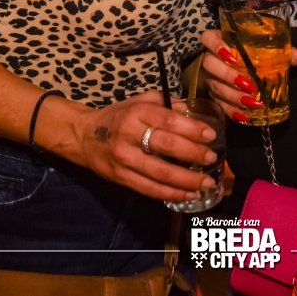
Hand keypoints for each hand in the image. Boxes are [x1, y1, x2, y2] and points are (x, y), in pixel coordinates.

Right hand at [69, 91, 218, 201]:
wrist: (84, 136)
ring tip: (206, 183)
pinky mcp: (121, 178)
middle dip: (193, 154)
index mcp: (138, 113)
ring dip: (187, 180)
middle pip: (167, 146)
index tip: (210, 135)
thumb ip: (167, 104)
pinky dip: (171, 194)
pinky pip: (150, 189)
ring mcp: (125, 159)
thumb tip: (195, 109)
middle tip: (212, 158)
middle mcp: (130, 135)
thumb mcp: (140, 101)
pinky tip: (188, 195)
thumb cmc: (119, 116)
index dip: (192, 129)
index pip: (169, 121)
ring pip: (160, 172)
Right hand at [199, 29, 296, 122]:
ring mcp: (210, 79)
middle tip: (248, 85)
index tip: (231, 55)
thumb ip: (282, 51)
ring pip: (215, 87)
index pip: (208, 38)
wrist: (242, 67)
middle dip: (228, 76)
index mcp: (220, 40)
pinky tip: (245, 116)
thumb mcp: (265, 49)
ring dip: (233, 96)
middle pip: (210, 65)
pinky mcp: (214, 96)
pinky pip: (219, 104)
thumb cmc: (252, 54)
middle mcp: (210, 59)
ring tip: (252, 103)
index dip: (216, 45)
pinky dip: (232, 111)